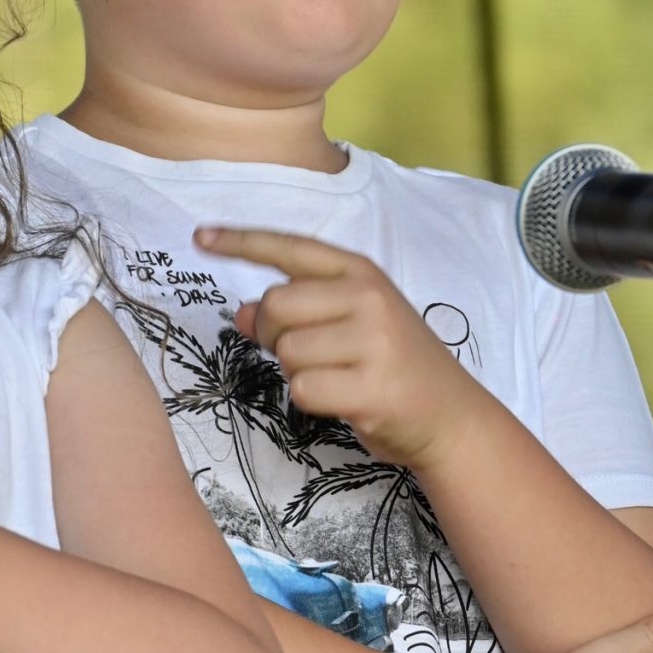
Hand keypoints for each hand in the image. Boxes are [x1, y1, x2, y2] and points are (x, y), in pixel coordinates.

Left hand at [196, 225, 483, 466]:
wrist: (452, 416)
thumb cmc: (392, 366)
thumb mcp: (350, 324)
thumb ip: (298, 311)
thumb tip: (241, 313)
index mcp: (361, 273)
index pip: (291, 247)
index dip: (242, 242)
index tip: (201, 236)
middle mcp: (368, 297)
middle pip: (276, 305)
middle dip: (273, 335)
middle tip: (305, 353)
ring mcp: (373, 340)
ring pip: (287, 352)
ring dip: (297, 373)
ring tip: (337, 376)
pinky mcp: (373, 385)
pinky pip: (303, 389)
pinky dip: (312, 400)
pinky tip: (345, 399)